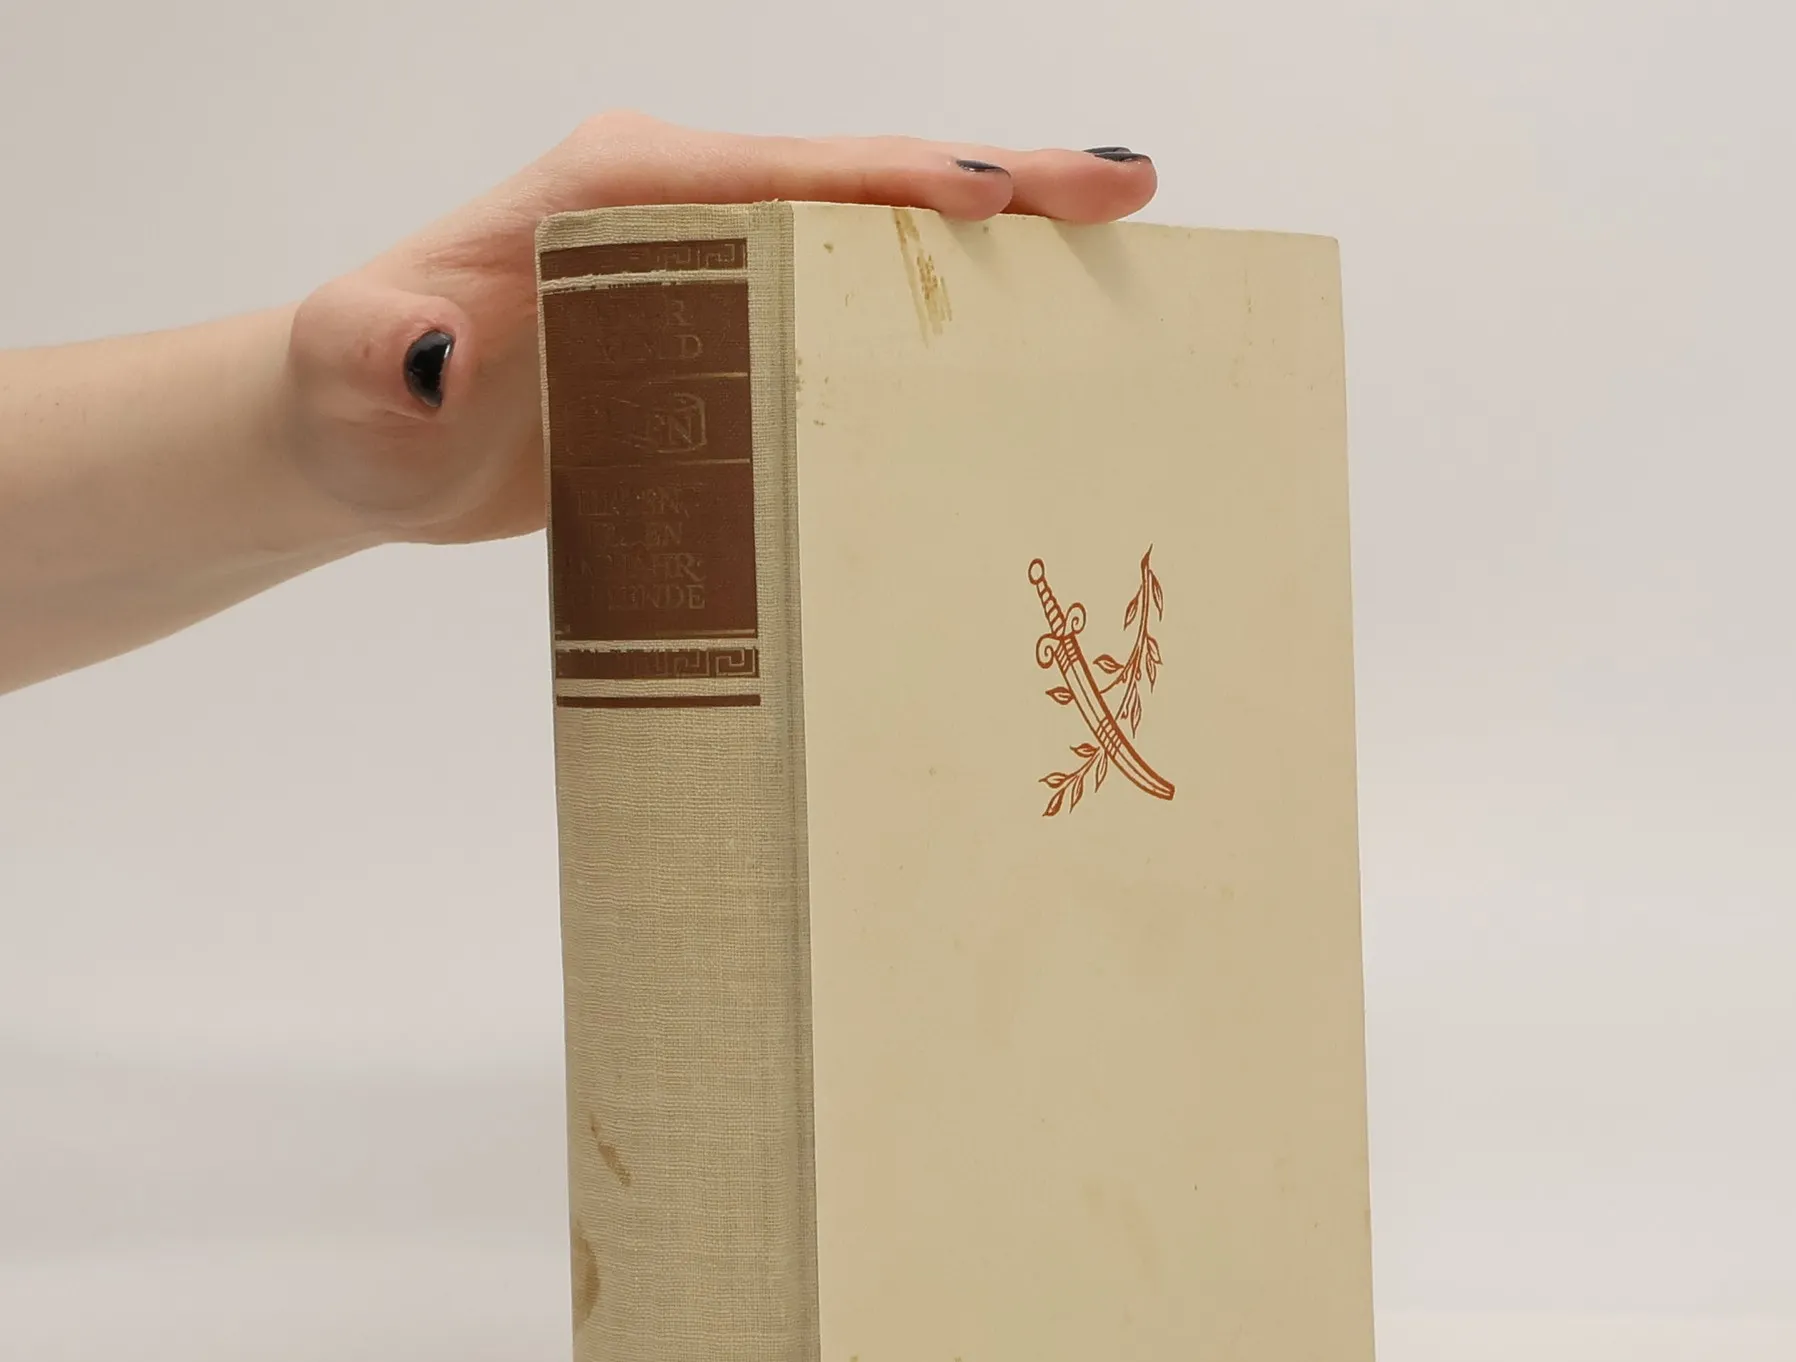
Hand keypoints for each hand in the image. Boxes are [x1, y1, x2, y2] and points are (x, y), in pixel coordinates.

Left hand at [287, 116, 1157, 546]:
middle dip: (997, 184)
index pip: (770, 171)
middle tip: (1124, 192)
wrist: (370, 432)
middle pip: (861, 182)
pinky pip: (858, 311)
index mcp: (613, 192)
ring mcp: (719, 265)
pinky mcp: (735, 330)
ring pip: (879, 240)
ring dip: (1002, 245)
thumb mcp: (347, 378)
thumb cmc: (359, 403)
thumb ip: (372, 351)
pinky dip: (949, 315)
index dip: (883, 183)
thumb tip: (428, 350)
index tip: (989, 201)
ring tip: (1120, 253)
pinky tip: (1027, 341)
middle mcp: (684, 207)